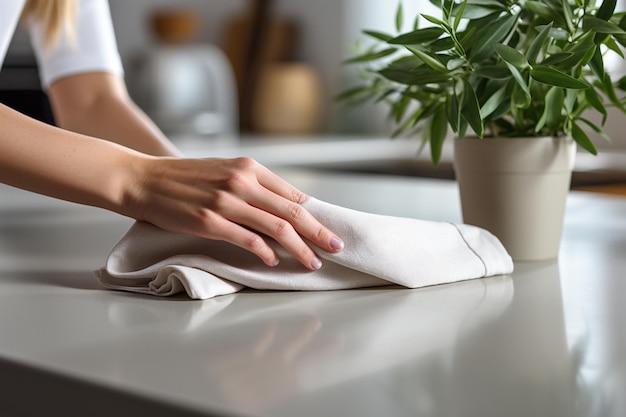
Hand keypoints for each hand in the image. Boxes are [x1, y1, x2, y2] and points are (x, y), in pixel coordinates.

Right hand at [124, 156, 343, 269]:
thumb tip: (287, 204)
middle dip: (318, 232)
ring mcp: (226, 201)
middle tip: (336, 247)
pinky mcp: (210, 221)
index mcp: (249, 167)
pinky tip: (274, 261)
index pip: (292, 194)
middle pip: (292, 211)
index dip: (314, 215)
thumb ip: (254, 184)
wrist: (144, 179)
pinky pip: (248, 239)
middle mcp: (242, 181)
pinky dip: (265, 252)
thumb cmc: (185, 177)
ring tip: (312, 262)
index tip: (327, 230)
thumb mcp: (224, 169)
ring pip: (276, 227)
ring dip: (299, 248)